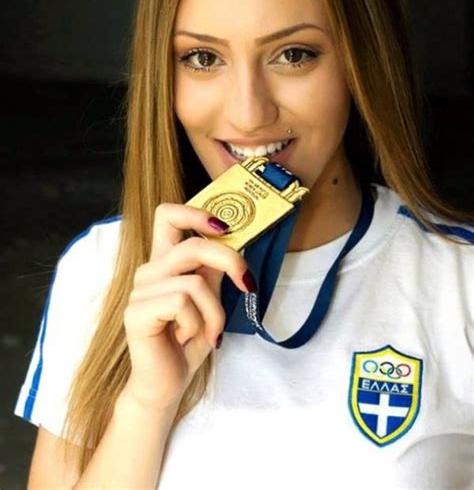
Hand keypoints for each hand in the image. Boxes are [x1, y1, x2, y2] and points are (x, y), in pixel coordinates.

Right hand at [121, 203, 254, 410]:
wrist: (167, 384)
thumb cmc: (188, 341)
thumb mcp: (210, 301)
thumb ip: (214, 271)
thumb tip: (231, 242)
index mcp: (165, 262)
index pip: (167, 216)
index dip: (195, 212)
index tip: (224, 227)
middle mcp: (149, 271)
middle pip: (192, 245)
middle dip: (229, 261)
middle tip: (247, 284)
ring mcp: (140, 291)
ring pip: (195, 282)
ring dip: (215, 312)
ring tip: (209, 332)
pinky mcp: (136, 312)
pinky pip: (182, 302)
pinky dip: (197, 323)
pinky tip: (187, 338)